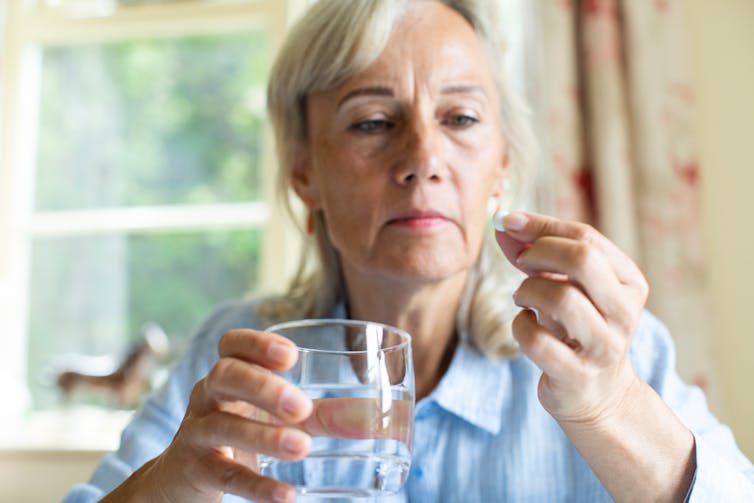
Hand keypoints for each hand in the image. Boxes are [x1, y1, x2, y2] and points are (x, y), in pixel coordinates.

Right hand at [105, 329, 313, 502]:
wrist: (181, 479)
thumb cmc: (239, 433)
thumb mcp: (278, 418)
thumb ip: (326, 414)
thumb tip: (395, 413)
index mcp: (229, 376)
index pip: (231, 345)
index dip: (256, 344)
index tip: (291, 356)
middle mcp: (208, 397)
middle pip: (225, 375)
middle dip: (263, 387)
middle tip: (301, 407)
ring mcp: (198, 433)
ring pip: (222, 425)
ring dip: (263, 435)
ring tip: (302, 447)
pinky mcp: (196, 470)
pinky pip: (225, 474)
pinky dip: (257, 485)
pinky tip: (286, 496)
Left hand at [494, 211, 648, 423]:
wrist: (598, 395)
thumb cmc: (577, 328)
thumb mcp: (566, 286)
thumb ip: (535, 252)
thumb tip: (501, 221)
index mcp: (629, 281)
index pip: (586, 237)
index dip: (540, 225)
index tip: (507, 222)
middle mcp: (624, 312)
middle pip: (583, 260)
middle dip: (539, 253)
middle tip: (521, 262)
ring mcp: (603, 346)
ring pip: (561, 299)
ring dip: (527, 290)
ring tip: (522, 297)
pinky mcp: (577, 375)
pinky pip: (537, 340)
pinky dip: (520, 326)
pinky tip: (525, 324)